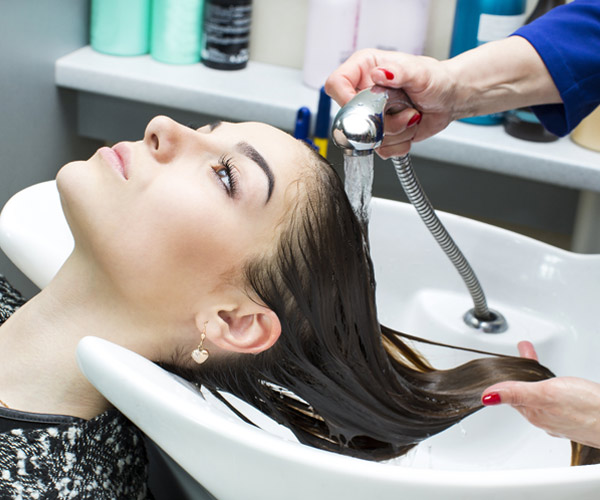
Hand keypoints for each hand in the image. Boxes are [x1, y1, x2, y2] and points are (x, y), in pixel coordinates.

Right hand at [325, 48, 458, 157]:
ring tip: (412, 115)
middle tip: (405, 109)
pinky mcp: (378, 134)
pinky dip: (400, 143)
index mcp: (364, 68)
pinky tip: (410, 127)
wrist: (448, 98)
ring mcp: (370, 115)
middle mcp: (362, 92)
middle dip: (383, 121)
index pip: (335, 84)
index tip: (368, 105)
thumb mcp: (419, 71)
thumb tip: (379, 73)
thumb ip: (399, 71)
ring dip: (396, 132)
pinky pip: (380, 149)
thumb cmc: (435, 78)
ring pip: (368, 137)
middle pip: (352, 118)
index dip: (346, 99)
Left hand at [482, 341, 599, 448]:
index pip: (511, 392)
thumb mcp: (545, 394)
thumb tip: (486, 397)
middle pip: (525, 392)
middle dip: (521, 372)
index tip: (503, 360)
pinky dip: (553, 383)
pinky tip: (559, 381)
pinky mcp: (579, 416)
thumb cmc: (589, 410)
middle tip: (520, 353)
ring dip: (536, 375)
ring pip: (541, 393)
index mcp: (534, 413)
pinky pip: (558, 396)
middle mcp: (546, 418)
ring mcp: (563, 418)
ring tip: (533, 358)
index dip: (506, 375)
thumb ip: (516, 393)